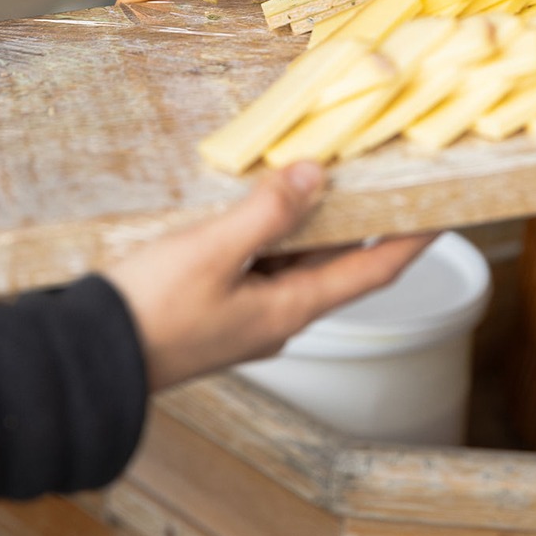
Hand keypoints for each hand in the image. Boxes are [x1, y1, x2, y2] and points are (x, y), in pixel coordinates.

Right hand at [104, 162, 431, 390]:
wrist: (89, 360)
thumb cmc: (151, 311)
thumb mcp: (213, 251)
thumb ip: (268, 212)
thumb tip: (316, 175)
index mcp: (290, 309)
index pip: (372, 272)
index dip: (413, 241)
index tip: (446, 212)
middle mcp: (278, 316)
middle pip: (339, 264)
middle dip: (365, 222)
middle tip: (386, 178)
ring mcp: (247, 314)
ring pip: (299, 261)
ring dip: (317, 223)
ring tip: (330, 176)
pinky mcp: (218, 307)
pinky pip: (264, 263)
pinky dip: (276, 232)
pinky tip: (264, 204)